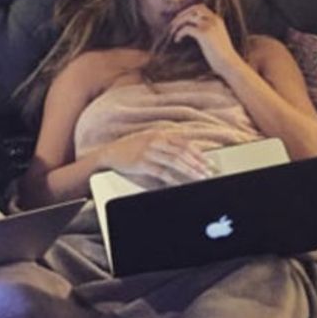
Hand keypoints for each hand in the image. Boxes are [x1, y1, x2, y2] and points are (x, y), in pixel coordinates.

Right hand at [99, 130, 214, 184]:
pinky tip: (181, 184)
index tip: (208, 162)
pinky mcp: (142, 163)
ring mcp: (148, 151)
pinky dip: (174, 179)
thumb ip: (164, 145)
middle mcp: (155, 140)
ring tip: (200, 178)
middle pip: (182, 152)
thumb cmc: (128, 149)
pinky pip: (162, 172)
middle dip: (197, 163)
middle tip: (208, 172)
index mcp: (158, 134)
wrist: (108, 154)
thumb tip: (183, 155)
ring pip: (175, 161)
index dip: (198, 153)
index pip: (184, 143)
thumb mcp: (147, 141)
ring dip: (190, 170)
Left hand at [169, 4, 242, 75]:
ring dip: (178, 23)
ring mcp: (209, 26)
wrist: (229, 62)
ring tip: (172, 32)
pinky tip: (177, 40)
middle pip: (194, 9)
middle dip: (182, 14)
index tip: (180, 18)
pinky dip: (179, 33)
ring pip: (188, 17)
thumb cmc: (222, 55)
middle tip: (173, 23)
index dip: (188, 10)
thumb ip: (209, 31)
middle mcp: (214, 20)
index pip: (201, 7)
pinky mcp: (204, 34)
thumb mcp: (216, 38)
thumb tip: (195, 31)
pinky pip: (186, 28)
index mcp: (218, 20)